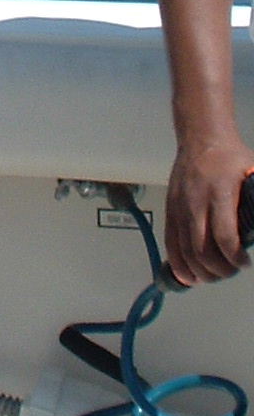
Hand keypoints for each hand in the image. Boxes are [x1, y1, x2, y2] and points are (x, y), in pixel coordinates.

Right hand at [165, 137, 253, 283]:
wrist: (201, 138)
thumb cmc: (231, 158)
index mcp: (219, 194)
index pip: (225, 237)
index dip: (236, 258)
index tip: (246, 263)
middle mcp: (196, 203)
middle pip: (202, 250)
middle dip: (219, 270)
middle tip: (232, 270)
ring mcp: (179, 207)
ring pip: (185, 251)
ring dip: (201, 271)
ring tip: (215, 274)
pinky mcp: (170, 210)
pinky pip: (170, 243)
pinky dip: (179, 264)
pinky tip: (190, 276)